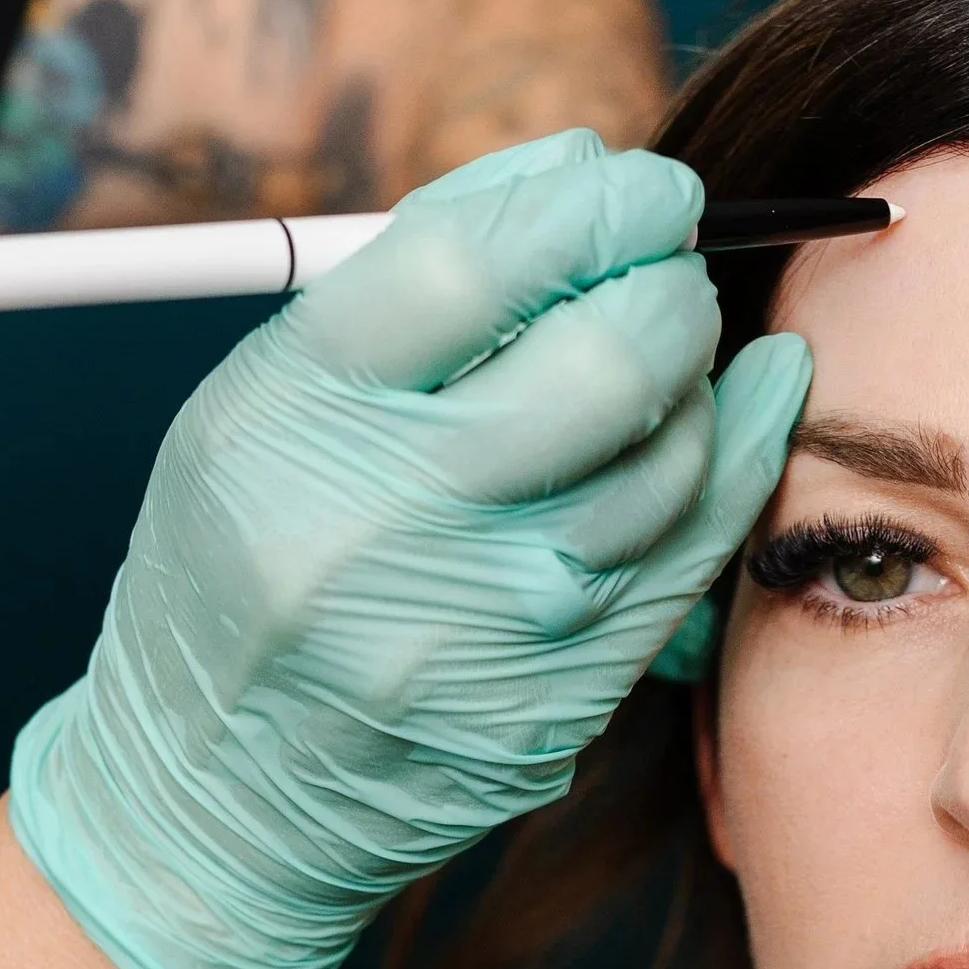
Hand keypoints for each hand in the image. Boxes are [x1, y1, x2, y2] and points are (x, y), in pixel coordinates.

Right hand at [9, 130, 810, 968]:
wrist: (215, 799)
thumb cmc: (241, 567)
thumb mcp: (263, 407)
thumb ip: (408, 286)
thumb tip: (577, 168)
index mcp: (292, 420)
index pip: (474, 266)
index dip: (587, 205)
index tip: (633, 188)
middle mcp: (390, 522)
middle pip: (603, 358)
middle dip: (666, 286)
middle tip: (663, 269)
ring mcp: (489, 623)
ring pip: (670, 453)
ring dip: (698, 377)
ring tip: (665, 353)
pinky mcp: (560, 697)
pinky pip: (693, 549)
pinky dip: (736, 455)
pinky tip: (754, 398)